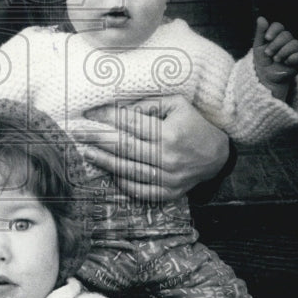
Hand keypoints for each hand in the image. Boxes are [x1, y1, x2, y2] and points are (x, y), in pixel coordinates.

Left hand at [82, 95, 228, 202]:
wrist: (218, 156)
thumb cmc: (194, 125)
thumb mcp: (177, 105)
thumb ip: (149, 105)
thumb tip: (120, 107)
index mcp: (169, 133)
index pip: (130, 123)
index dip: (107, 117)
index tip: (90, 113)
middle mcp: (168, 157)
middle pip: (124, 147)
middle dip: (98, 138)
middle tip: (78, 132)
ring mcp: (168, 178)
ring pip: (129, 170)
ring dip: (105, 161)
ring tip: (87, 152)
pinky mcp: (169, 193)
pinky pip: (141, 191)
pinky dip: (123, 183)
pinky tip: (109, 173)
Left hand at [252, 16, 297, 99]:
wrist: (265, 77)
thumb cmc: (262, 60)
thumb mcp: (258, 46)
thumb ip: (260, 33)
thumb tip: (261, 18)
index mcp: (276, 36)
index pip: (279, 26)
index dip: (273, 30)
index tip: (267, 38)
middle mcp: (287, 41)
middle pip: (286, 35)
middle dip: (275, 44)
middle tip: (268, 54)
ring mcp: (294, 50)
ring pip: (296, 43)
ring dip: (284, 51)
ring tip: (276, 59)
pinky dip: (294, 57)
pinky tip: (286, 61)